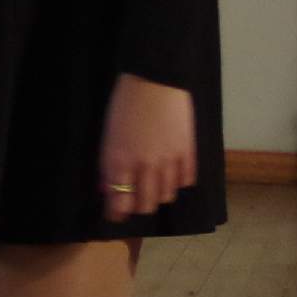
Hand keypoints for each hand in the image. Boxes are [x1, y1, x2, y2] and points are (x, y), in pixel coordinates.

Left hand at [99, 73, 194, 220]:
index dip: (117, 213)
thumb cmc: (124, 106)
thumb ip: (108, 166)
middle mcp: (144, 166)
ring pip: (166, 196)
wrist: (154, 82)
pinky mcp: (189, 153)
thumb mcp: (108, 137)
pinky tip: (172, 173)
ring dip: (158, 194)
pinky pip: (186, 181)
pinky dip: (178, 182)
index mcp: (119, 162)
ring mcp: (169, 161)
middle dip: (138, 206)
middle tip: (134, 200)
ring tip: (153, 184)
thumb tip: (108, 188)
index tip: (115, 215)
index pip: (119, 203)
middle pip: (145, 204)